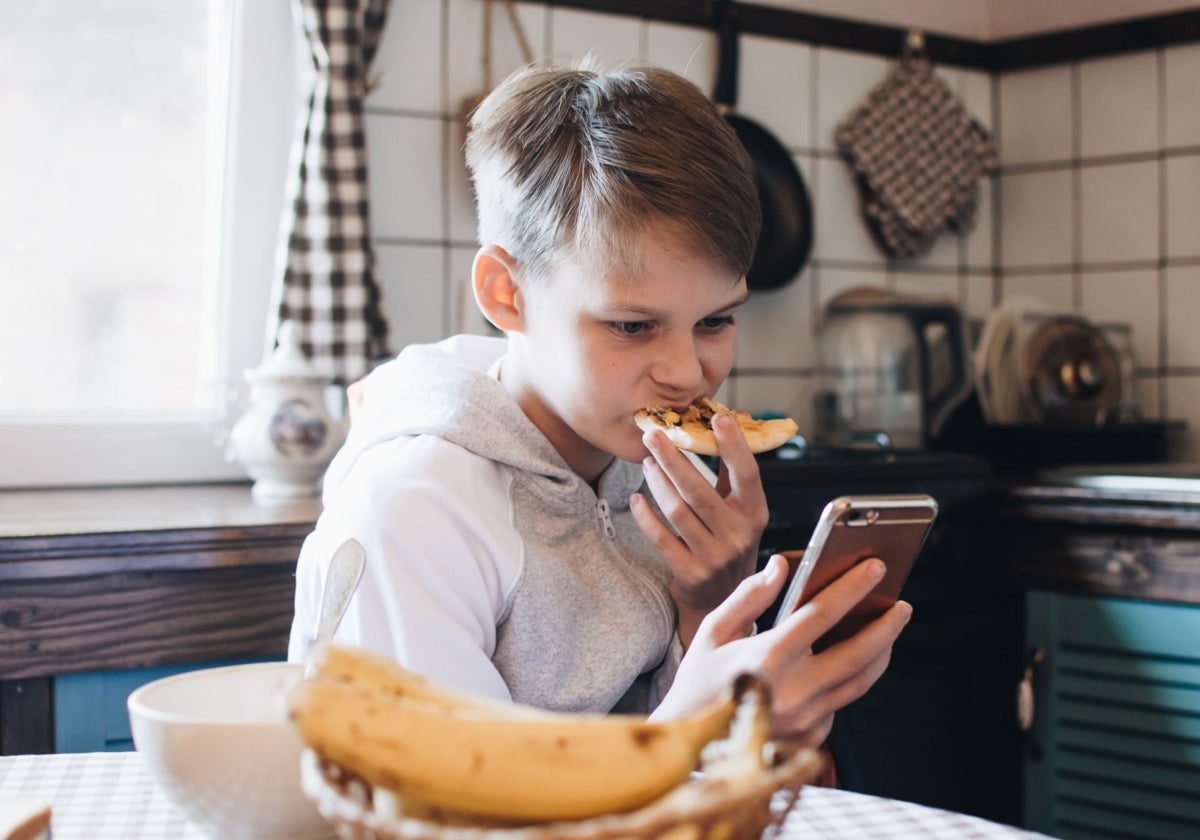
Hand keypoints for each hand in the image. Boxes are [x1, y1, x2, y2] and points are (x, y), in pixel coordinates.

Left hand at [629, 413, 768, 647]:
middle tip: (652, 434)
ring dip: (657, 482)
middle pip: (700, 489)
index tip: (717, 416)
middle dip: (673, 458)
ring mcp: (714, 556)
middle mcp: (739, 535)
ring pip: (677, 510)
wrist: (723, 601)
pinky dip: (645, 516)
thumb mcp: (740, 512)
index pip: (747, 473)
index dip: (734, 445)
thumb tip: (722, 423)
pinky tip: (637, 498)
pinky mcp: (691, 573)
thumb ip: (730, 475)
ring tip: (647, 462)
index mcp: (755, 513)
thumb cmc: (728, 541)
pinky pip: (661, 538)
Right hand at [651, 554, 912, 746]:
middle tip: (902, 606)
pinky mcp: (810, 737)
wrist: (689, 746)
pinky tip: (852, 662)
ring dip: (879, 654)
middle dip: (886, 627)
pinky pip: (840, 703)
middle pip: (857, 655)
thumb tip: (781, 565)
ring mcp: (805, 719)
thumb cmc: (699, 678)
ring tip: (887, 630)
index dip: (853, 589)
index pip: (821, 615)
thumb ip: (749, 596)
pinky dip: (849, 680)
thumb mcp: (712, 631)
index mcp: (766, 658)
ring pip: (858, 682)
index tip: (876, 568)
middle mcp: (792, 691)